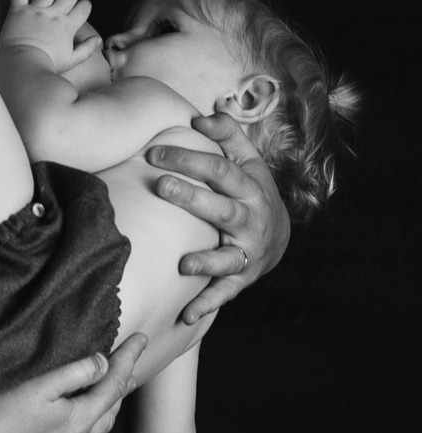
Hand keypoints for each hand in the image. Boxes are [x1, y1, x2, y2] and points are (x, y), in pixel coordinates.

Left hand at [0, 0, 101, 73]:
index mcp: (67, 26)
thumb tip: (98, 40)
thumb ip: (86, 49)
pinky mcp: (18, 10)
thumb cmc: (47, 66)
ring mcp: (36, 10)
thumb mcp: (72, 61)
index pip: (84, 8)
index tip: (82, 7)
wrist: (23, 66)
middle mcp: (53, 14)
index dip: (85, 5)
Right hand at [0, 334, 145, 432]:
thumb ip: (74, 373)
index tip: (143, 339)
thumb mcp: (36, 387)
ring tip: (103, 403)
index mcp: (78, 423)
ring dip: (100, 419)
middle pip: (108, 416)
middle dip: (120, 389)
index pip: (113, 386)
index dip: (128, 360)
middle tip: (128, 369)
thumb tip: (104, 362)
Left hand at [148, 113, 289, 323]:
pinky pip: (224, 292)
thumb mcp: (248, 161)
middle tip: (161, 186)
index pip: (219, 169)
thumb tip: (200, 117)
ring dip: (206, 261)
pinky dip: (206, 304)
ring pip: (227, 257)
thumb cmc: (251, 191)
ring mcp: (247, 251)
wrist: (279, 236)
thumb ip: (227, 136)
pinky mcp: (242, 278)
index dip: (188, 159)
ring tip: (184, 264)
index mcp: (249, 187)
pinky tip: (185, 314)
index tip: (154, 153)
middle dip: (191, 197)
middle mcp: (251, 219)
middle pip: (221, 208)